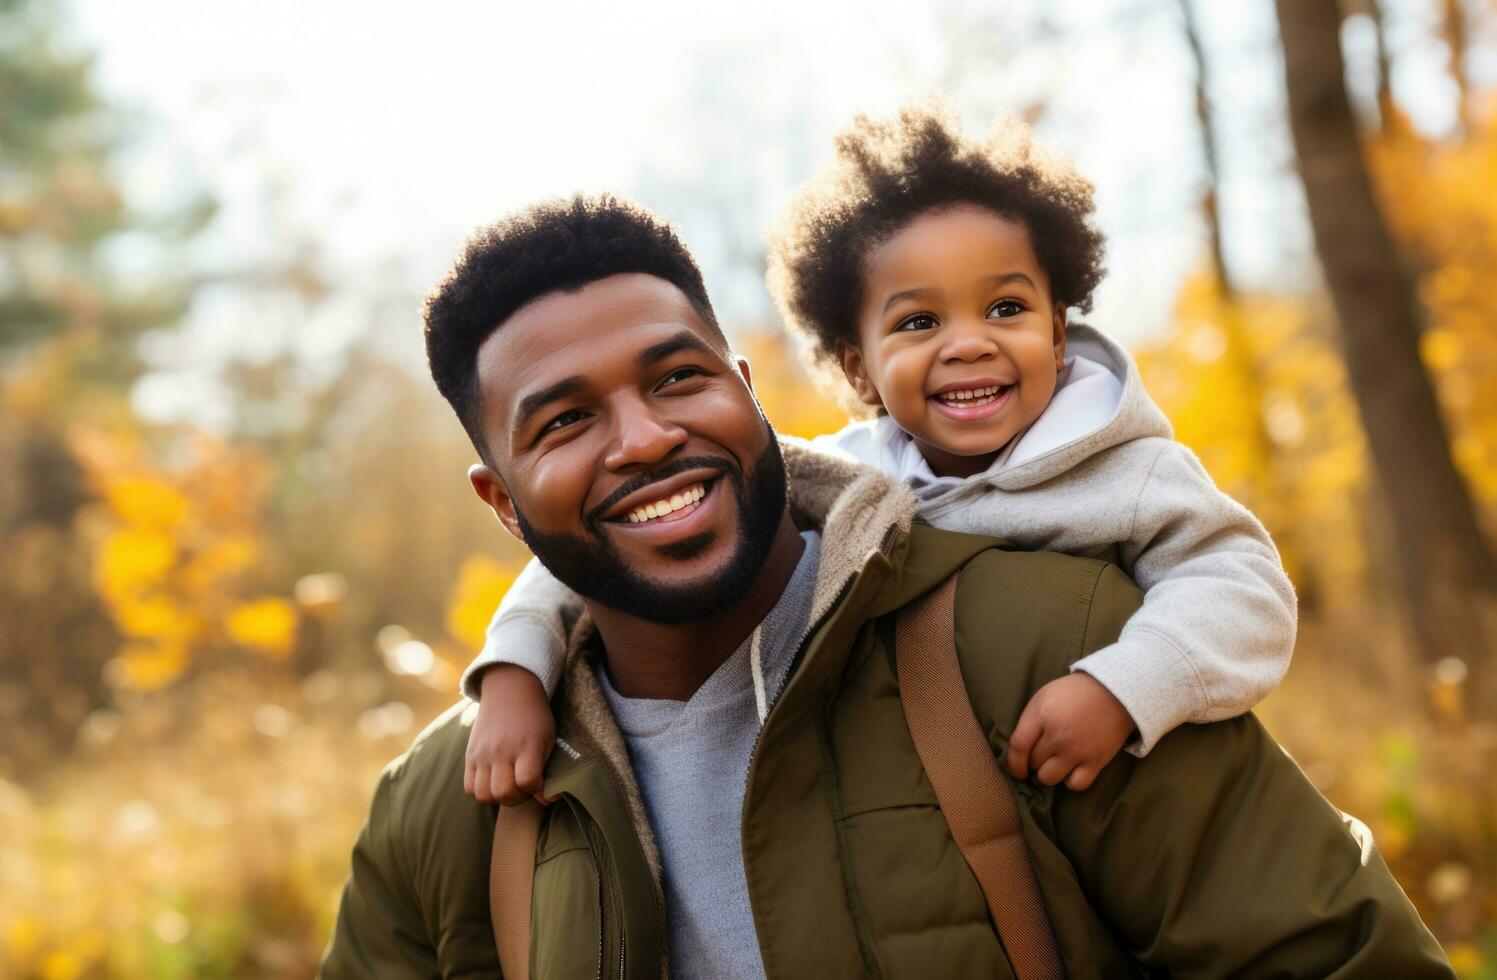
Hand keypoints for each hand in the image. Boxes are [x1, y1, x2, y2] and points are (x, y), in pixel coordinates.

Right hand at [464, 664, 556, 804]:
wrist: (509, 690)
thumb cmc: (534, 717)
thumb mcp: (548, 738)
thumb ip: (546, 769)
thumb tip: (546, 801)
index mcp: (526, 745)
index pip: (527, 781)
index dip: (537, 790)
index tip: (542, 785)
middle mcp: (502, 750)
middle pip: (503, 793)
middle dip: (517, 797)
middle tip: (524, 786)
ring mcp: (482, 753)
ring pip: (483, 795)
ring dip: (497, 797)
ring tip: (508, 784)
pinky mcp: (469, 755)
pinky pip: (469, 787)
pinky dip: (481, 790)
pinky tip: (493, 780)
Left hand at [1005, 673, 1134, 791]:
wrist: (1115, 692)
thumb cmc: (1074, 693)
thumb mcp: (1044, 696)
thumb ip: (1029, 721)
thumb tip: (1019, 751)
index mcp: (1042, 715)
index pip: (1018, 746)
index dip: (1014, 763)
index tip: (1017, 769)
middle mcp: (1058, 735)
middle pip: (1034, 763)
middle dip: (1034, 761)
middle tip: (1044, 753)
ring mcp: (1077, 750)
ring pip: (1049, 778)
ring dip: (1048, 774)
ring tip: (1055, 763)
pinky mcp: (1096, 761)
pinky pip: (1075, 784)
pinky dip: (1071, 780)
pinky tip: (1072, 769)